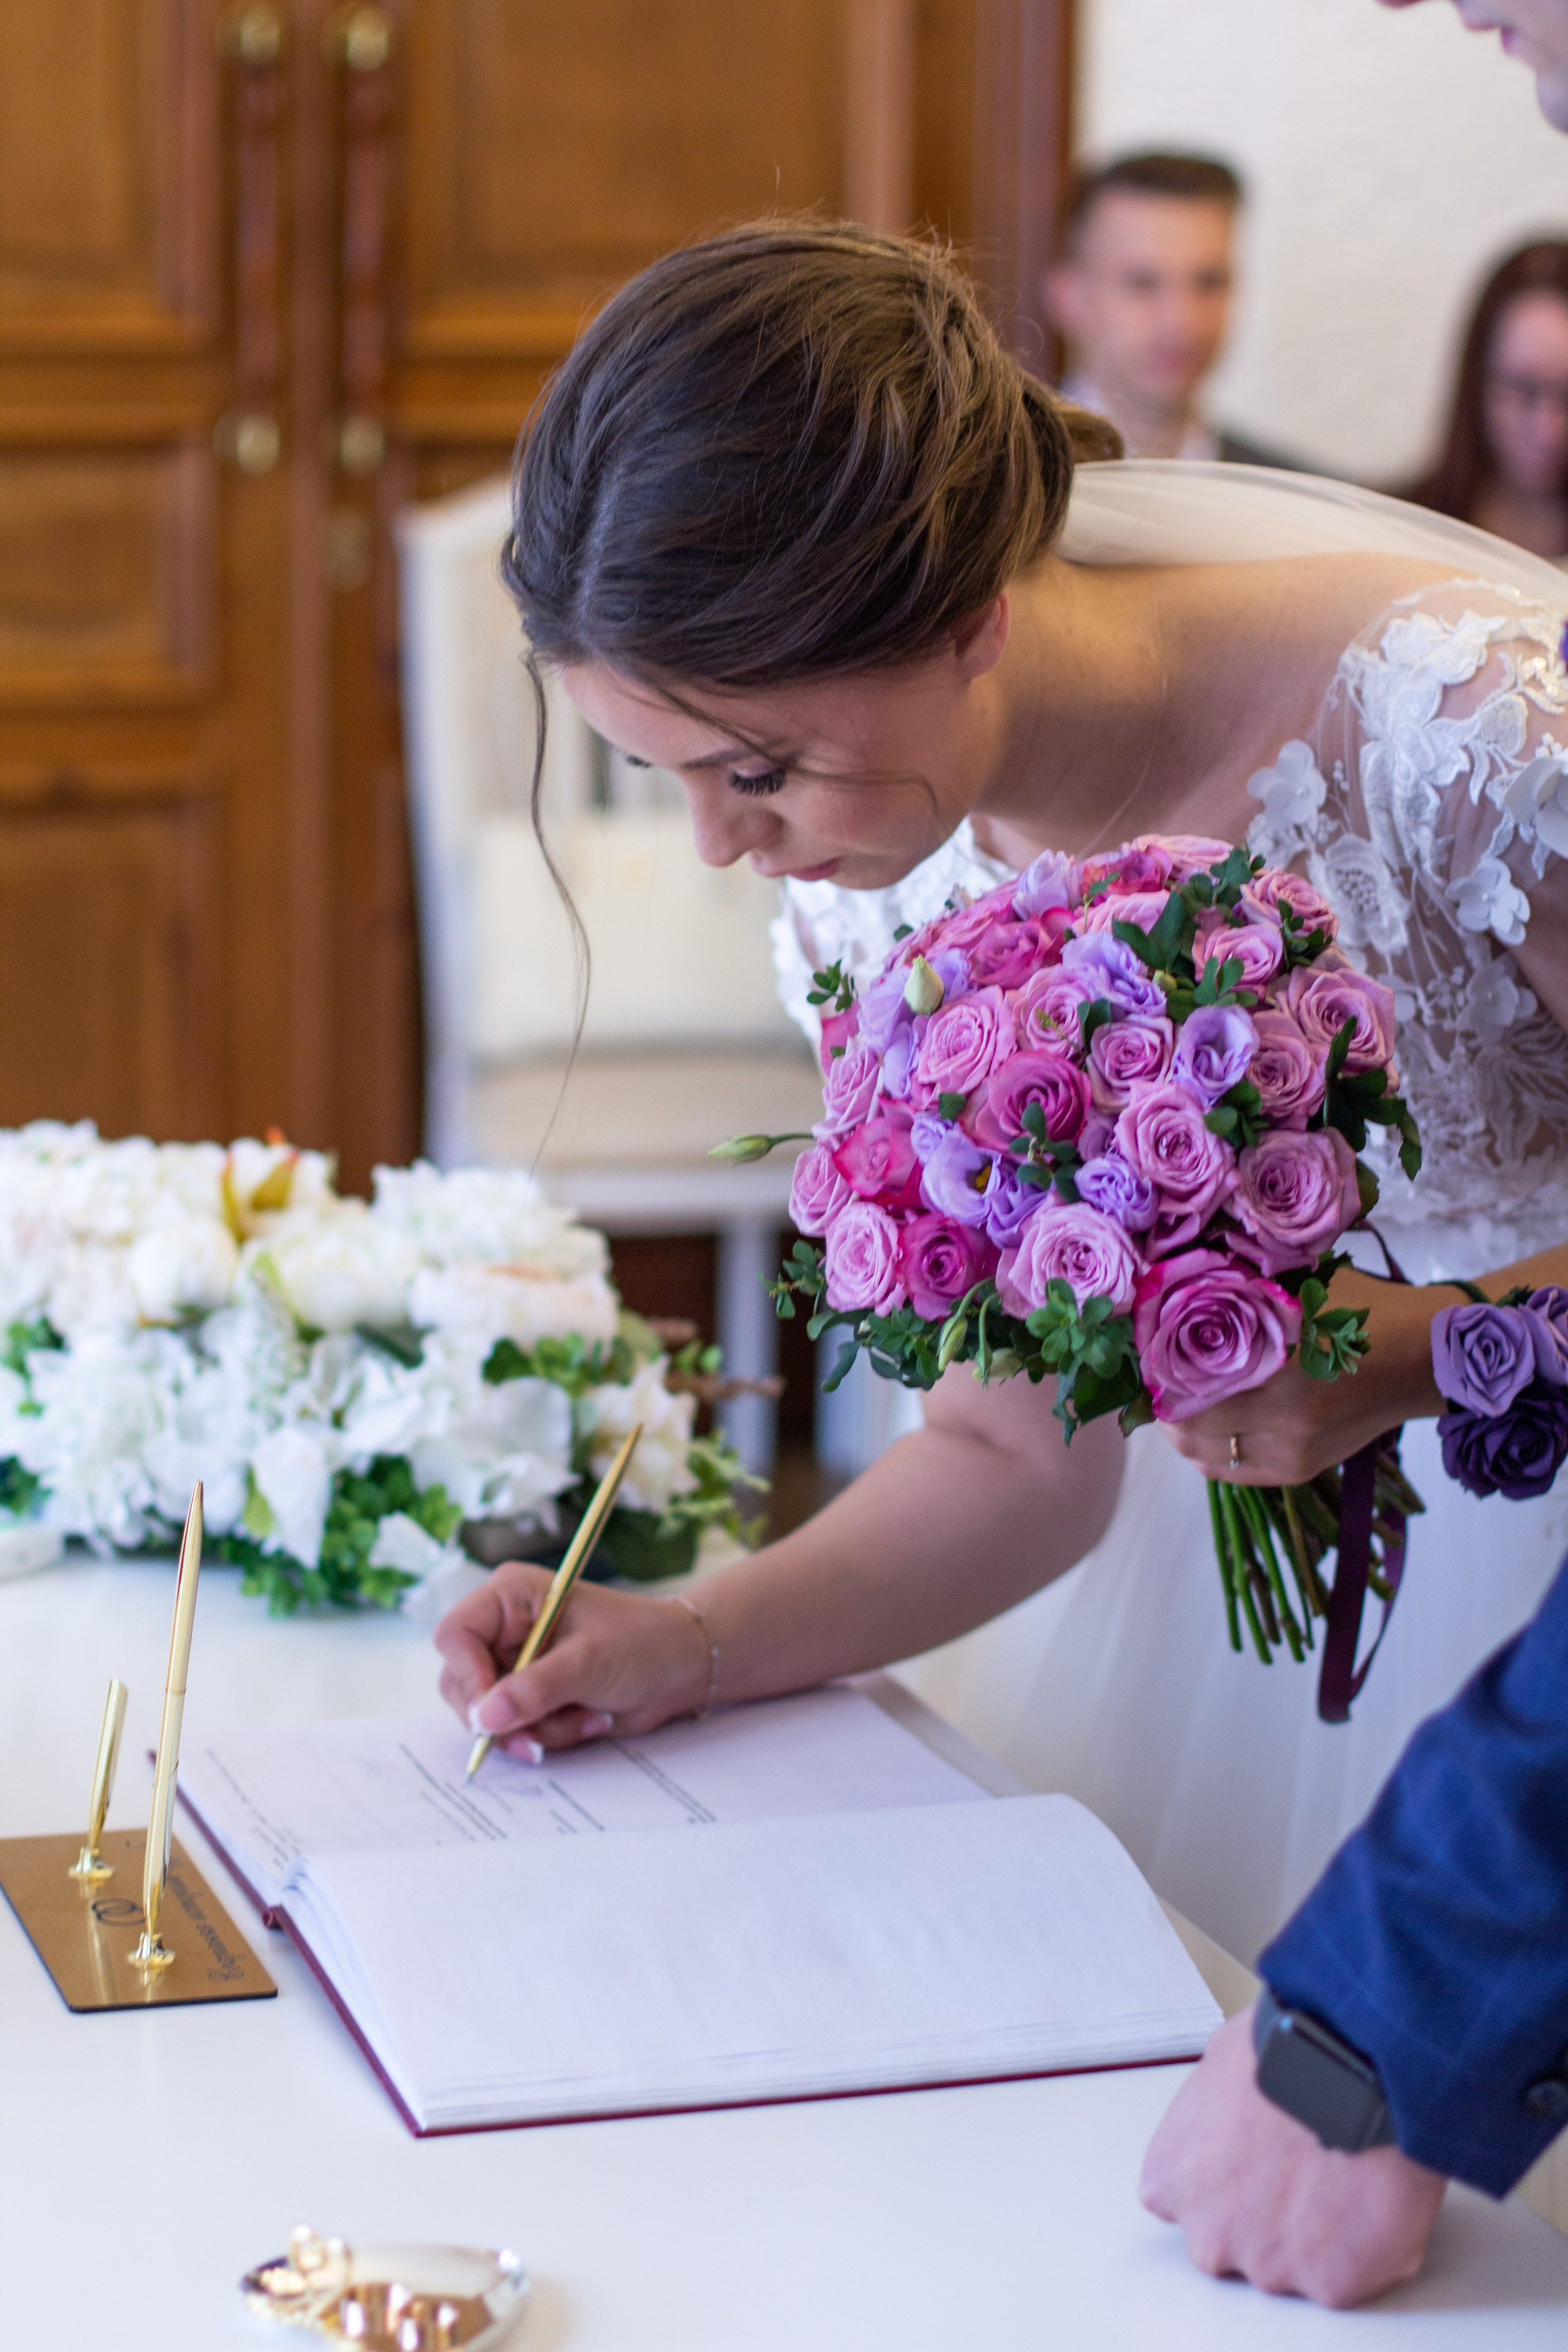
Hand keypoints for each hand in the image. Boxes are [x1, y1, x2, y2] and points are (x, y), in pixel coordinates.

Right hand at [434, 1562, 713, 1754]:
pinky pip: (517, 1731)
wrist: (680, 1667)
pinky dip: (553, 1733)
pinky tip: (590, 1716)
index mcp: (510, 1597)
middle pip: (462, 1684)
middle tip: (540, 1733)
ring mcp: (515, 1665)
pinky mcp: (530, 1696)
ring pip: (490, 1717)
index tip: (492, 1714)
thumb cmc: (641, 1643)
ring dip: (539, 1727)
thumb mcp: (588, 1662)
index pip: (456, 1635)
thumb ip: (535, 1689)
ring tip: (586, 1712)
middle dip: (506, 1716)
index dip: (467, 1677)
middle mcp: (504, 1630)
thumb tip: (484, 1718)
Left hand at [1140, 2008, 1446, 2306]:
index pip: (1180, 2200)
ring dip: (1312, 2234)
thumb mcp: (1219, 2066)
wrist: (1354, 2069)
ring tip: (1343, 2174)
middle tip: (1298, 2172)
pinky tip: (1371, 2196)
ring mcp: (1269, 2266)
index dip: (1219, 2182)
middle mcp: (1210, 2233)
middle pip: (1229, 2242)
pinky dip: (1361, 2248)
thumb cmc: (1288, 2052)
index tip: (1246, 2165)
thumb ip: (1209, 2117)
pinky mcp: (1330, 2284)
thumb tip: (1227, 2118)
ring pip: (1289, 2265)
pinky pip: (1344, 2275)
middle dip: (1259, 2217)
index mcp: (1172, 2178)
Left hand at [1165, 1270, 1443, 1485]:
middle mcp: (1286, 1418)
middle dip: (1162, 1398)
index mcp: (1285, 1366)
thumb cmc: (1364, 1309)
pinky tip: (1201, 1423)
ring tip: (1171, 1398)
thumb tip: (1175, 1289)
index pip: (1189, 1378)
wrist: (1425, 1357)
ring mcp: (1293, 1451)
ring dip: (1180, 1428)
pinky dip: (1207, 1449)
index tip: (1140, 1347)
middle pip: (1188, 1422)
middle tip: (1149, 1374)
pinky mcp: (1300, 1469)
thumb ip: (1244, 1291)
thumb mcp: (1303, 1288)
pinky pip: (1229, 1470)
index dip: (1156, 1365)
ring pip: (1203, 1452)